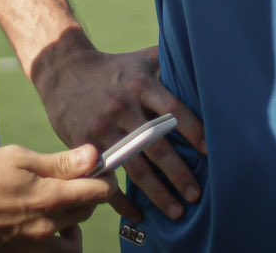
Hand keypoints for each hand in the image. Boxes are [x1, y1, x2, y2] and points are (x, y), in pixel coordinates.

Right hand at [0, 143, 110, 250]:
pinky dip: (55, 238)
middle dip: (88, 195)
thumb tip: (93, 156)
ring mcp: (32, 246)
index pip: (97, 193)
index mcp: (48, 199)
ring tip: (60, 204)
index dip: (105, 178)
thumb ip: (58, 162)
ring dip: (74, 222)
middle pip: (86, 213)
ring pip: (72, 241)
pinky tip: (42, 220)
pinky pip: (50, 250)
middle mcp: (45, 228)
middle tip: (75, 179)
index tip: (100, 167)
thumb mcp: (17, 158)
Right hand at [30, 35, 204, 222]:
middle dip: (178, 172)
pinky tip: (138, 216)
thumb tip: (204, 64)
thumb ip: (170, 63)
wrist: (64, 71)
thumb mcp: (141, 59)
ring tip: (177, 212)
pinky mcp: (86, 144)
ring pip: (134, 167)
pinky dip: (121, 201)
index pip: (172, 110)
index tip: (211, 152)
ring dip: (157, 193)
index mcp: (140, 85)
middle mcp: (123, 107)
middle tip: (197, 195)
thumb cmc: (113, 68)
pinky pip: (106, 177)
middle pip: (155, 145)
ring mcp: (103, 128)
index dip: (193, 130)